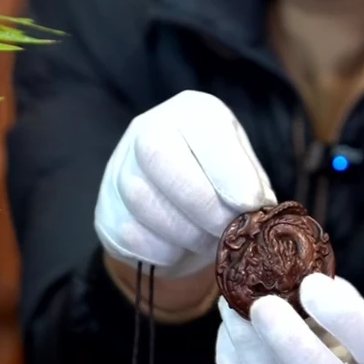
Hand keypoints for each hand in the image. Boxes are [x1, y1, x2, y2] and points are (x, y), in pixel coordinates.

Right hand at [95, 91, 275, 277]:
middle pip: (157, 154)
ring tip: (210, 242)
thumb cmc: (220, 187)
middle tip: (228, 230)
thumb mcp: (245, 175)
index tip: (250, 204)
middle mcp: (148, 129)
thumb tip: (256, 211)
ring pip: (141, 198)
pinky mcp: (107, 209)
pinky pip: (129, 233)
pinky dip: (163, 250)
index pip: (203, 128)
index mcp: (192, 113)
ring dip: (184, 231)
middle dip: (200, 201)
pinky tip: (181, 249)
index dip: (228, 170)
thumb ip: (251, 187)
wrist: (178, 211)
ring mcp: (120, 168)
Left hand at [215, 273, 363, 363]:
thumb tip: (281, 267)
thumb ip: (324, 292)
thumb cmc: (341, 335)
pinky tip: (231, 336)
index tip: (311, 284)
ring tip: (233, 309)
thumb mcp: (348, 308)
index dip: (344, 315)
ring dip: (250, 350)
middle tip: (262, 304)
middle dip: (290, 344)